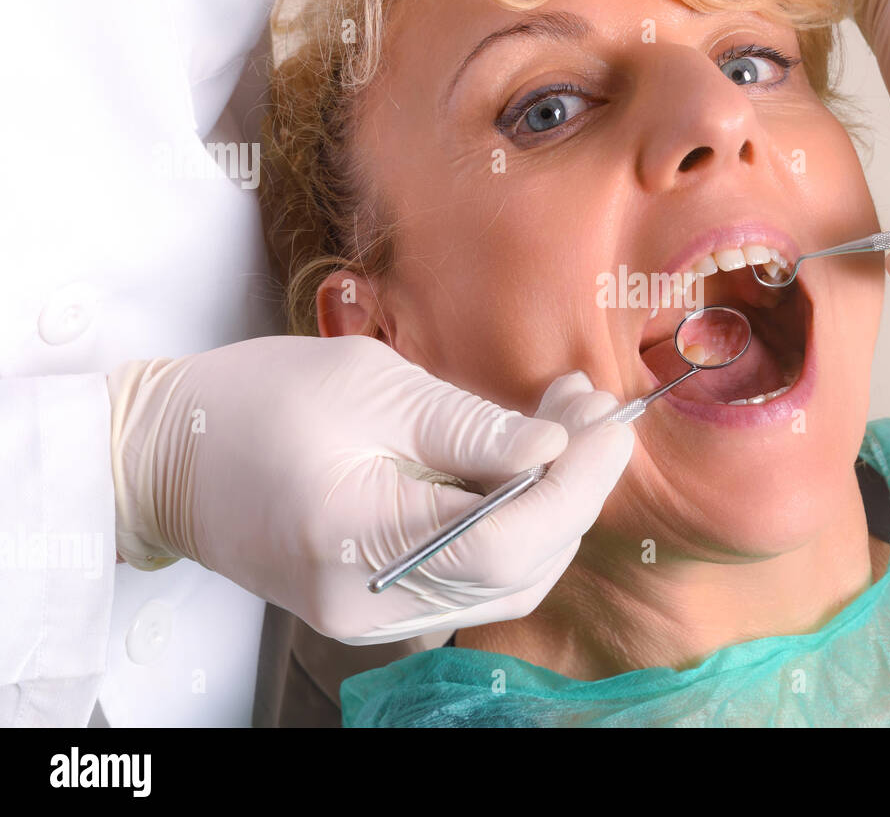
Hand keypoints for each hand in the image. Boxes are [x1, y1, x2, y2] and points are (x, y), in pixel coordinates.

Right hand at [108, 336, 632, 643]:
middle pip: (519, 568)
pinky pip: (472, 577)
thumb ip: (467, 426)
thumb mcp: (367, 386)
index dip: (575, 486)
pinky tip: (525, 462)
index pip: (506, 543)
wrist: (164, 456)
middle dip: (575, 487)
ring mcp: (375, 615)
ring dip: (551, 504)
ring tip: (568, 422)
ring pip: (506, 579)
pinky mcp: (379, 602)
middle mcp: (372, 604)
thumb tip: (554, 446)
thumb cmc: (253, 404)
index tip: (613, 423)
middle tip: (596, 409)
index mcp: (358, 544)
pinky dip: (513, 524)